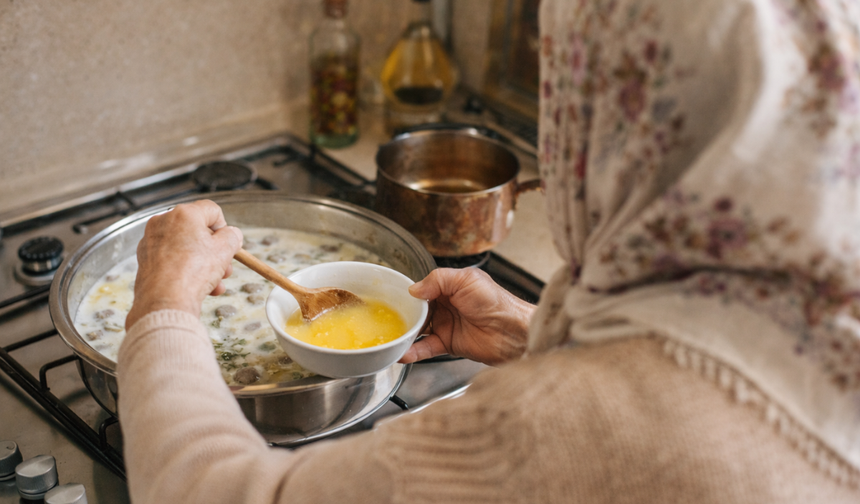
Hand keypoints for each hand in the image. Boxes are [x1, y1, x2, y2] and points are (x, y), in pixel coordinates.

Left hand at [125, 200, 243, 329]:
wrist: (165, 301)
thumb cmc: (193, 272)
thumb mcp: (225, 250)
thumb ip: (232, 236)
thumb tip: (231, 234)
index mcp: (184, 214)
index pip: (212, 211)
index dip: (224, 228)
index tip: (228, 245)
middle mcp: (164, 221)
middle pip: (198, 231)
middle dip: (215, 251)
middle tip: (225, 269)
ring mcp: (151, 240)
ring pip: (186, 247)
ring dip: (203, 264)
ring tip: (214, 284)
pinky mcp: (145, 257)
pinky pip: (172, 258)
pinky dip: (185, 269)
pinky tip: (196, 287)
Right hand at [400, 268, 534, 365]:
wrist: (512, 331)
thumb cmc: (497, 302)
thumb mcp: (466, 280)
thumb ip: (438, 280)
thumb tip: (415, 289)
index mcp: (450, 287)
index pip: (423, 288)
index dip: (408, 293)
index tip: (391, 296)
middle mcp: (447, 305)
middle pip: (417, 310)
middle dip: (402, 314)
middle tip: (386, 318)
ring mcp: (447, 325)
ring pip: (419, 330)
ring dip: (405, 334)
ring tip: (390, 337)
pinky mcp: (449, 344)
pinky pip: (427, 348)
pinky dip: (414, 351)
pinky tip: (403, 353)